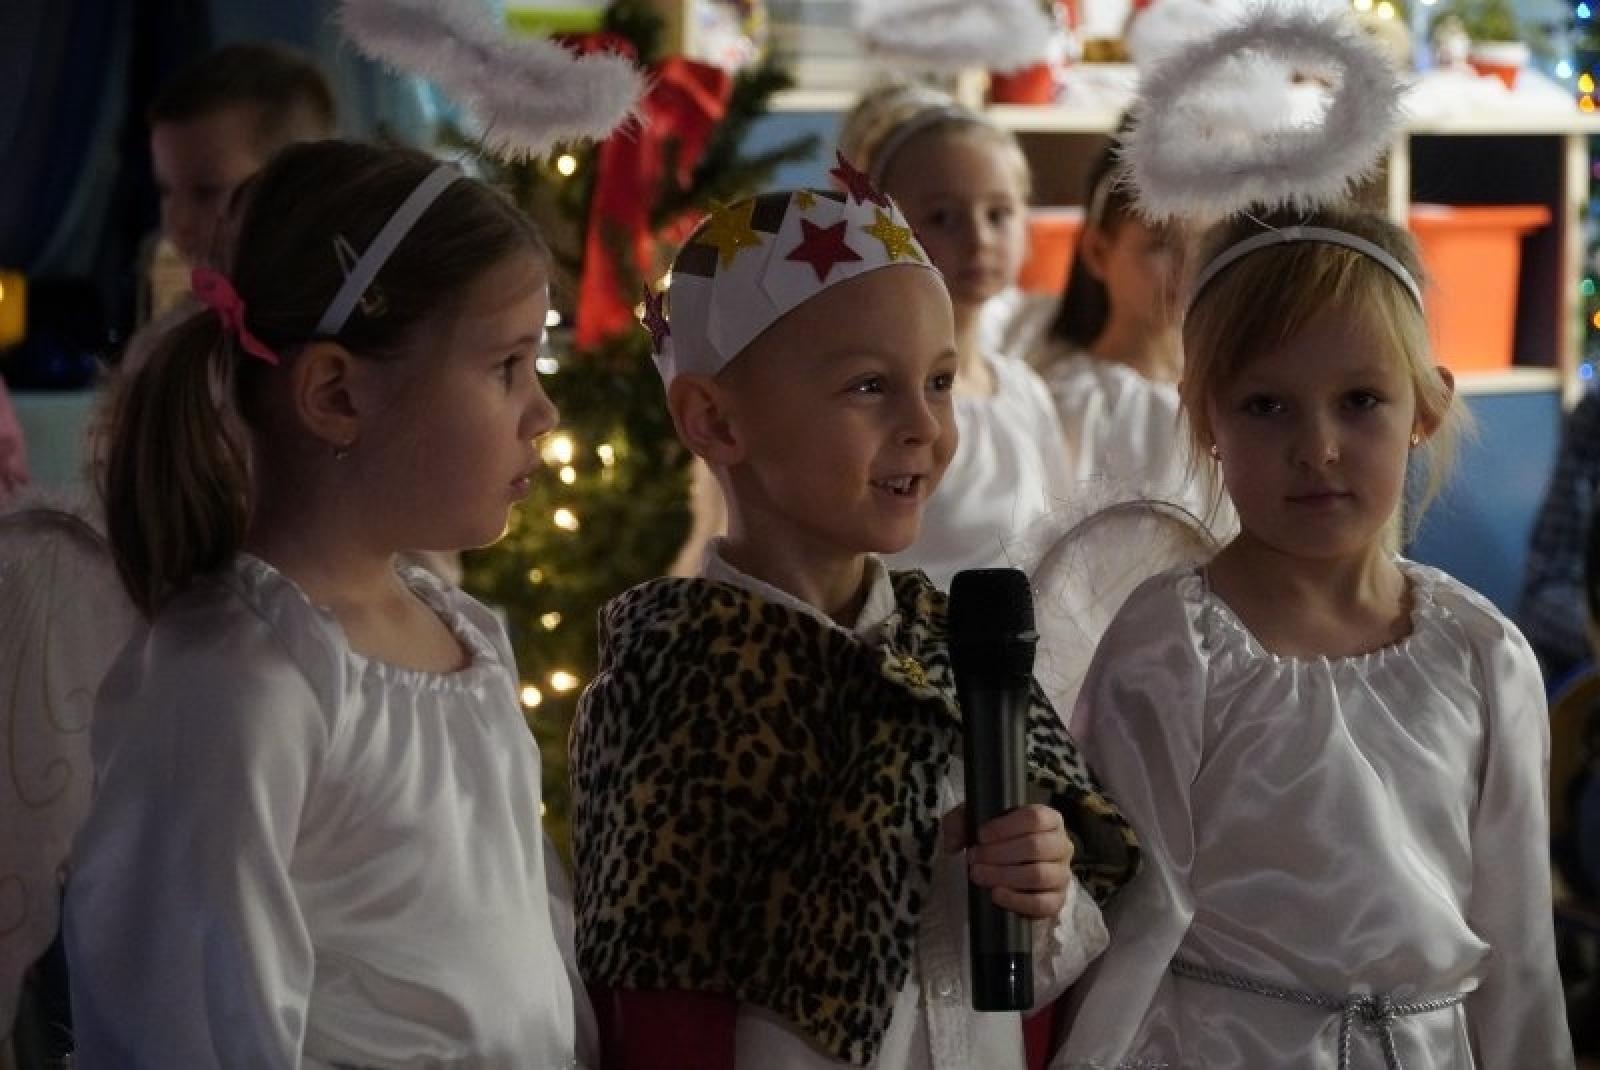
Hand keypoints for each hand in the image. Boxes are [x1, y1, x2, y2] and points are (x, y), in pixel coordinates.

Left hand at [943, 803, 1073, 918]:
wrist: (1005, 870)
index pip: (1035, 818)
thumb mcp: (975, 823)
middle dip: (998, 853)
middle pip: (1035, 846)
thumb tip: (953, 843)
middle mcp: (1061, 845)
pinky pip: (1043, 903)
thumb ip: (959, 823)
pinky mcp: (1056, 900)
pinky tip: (996, 894)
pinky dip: (1017, 900)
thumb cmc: (995, 841)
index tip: (980, 835)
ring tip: (979, 875)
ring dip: (1003, 875)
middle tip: (973, 858)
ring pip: (1038, 875)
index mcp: (1049, 820)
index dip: (1005, 827)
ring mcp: (1061, 874)